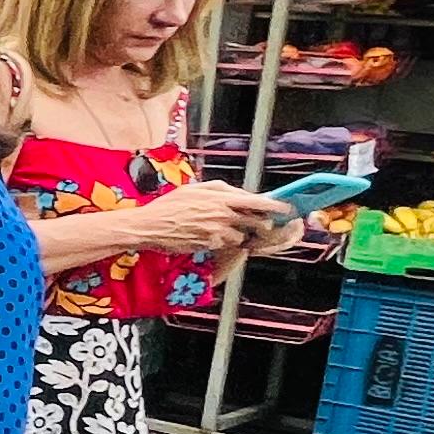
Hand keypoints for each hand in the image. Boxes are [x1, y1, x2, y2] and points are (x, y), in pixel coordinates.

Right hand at [130, 182, 269, 252]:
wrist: (149, 226)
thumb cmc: (168, 206)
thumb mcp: (193, 189)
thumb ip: (218, 188)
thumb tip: (238, 192)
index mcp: (220, 196)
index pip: (256, 200)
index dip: (274, 205)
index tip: (285, 208)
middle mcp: (222, 212)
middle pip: (256, 220)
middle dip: (261, 224)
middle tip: (259, 225)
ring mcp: (217, 229)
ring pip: (242, 235)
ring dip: (238, 235)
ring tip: (221, 230)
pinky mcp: (211, 244)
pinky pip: (226, 244)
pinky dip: (223, 242)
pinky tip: (208, 237)